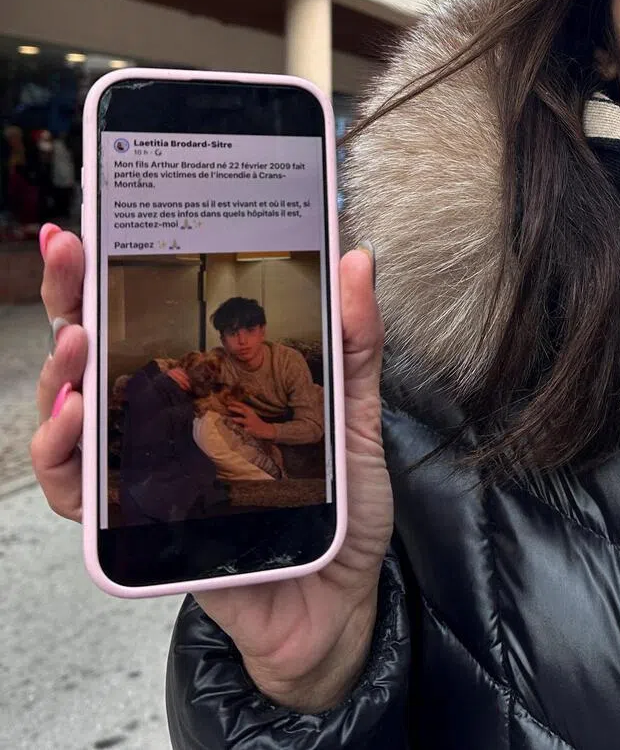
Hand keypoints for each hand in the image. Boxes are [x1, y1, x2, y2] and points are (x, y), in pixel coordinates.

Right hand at [30, 230, 391, 711]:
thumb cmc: (339, 506)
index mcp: (211, 383)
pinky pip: (78, 490)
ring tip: (79, 341)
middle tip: (67, 252)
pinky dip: (64, 454)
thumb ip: (354, 342)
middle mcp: (166, 418)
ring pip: (71, 412)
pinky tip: (77, 420)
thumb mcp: (354, 414)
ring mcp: (146, 468)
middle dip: (70, 295)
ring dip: (63, 370)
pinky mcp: (137, 523)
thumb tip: (356, 258)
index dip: (117, 268)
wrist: (334, 600)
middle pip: (97, 349)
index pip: (150, 316)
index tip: (102, 219)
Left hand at [226, 400, 274, 440]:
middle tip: (228, 407)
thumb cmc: (257, 422)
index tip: (231, 402)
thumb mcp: (252, 415)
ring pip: (243, 420)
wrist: (266, 429)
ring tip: (233, 419)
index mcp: (251, 412)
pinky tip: (238, 429)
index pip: (243, 406)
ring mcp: (250, 423)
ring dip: (238, 419)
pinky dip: (241, 429)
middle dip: (235, 409)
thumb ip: (244, 413)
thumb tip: (234, 409)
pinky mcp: (250, 430)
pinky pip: (244, 429)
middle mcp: (251, 416)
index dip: (237, 403)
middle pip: (243, 411)